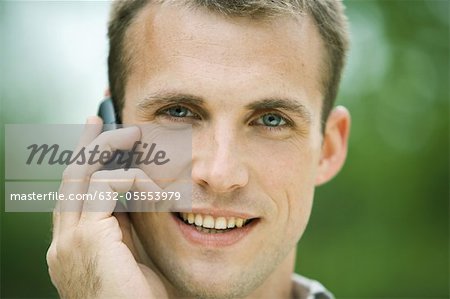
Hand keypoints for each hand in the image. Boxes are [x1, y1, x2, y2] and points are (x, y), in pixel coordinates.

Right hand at [46, 117, 167, 298]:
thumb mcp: (134, 256)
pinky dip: (133, 177)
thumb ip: (127, 228)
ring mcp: (70, 242)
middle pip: (69, 179)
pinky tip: (156, 188)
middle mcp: (63, 243)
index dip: (84, 165)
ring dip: (108, 150)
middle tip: (100, 121)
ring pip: (80, 175)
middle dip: (85, 145)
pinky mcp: (87, 239)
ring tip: (134, 136)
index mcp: (74, 248)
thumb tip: (135, 195)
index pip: (73, 196)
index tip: (97, 139)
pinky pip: (106, 186)